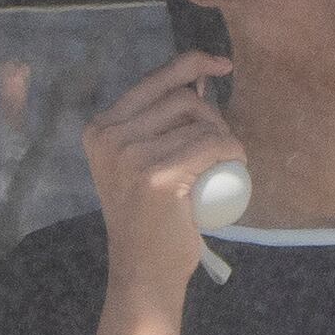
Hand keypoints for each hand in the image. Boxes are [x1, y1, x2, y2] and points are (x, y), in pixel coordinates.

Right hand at [83, 50, 243, 303]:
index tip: (222, 66)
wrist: (143, 272)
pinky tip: (235, 166)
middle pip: (181, 99)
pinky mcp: (155, 177)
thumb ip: (152, 126)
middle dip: (213, 116)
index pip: (154, 80)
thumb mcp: (137, 164)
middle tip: (219, 148)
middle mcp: (108, 137)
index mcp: (100, 128)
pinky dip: (232, 152)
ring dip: (225, 139)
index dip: (192, 62)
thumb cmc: (148, 219)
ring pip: (200, 123)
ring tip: (224, 165)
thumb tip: (199, 79)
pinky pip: (212, 145)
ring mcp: (130, 156)